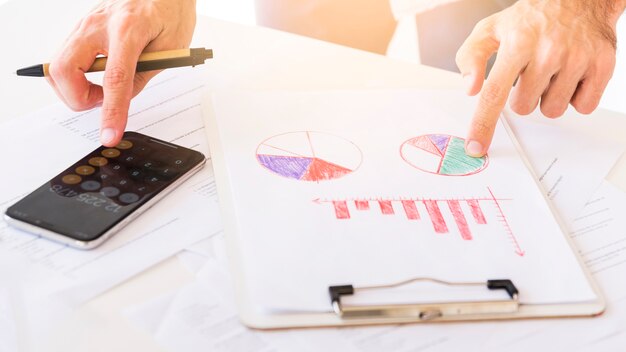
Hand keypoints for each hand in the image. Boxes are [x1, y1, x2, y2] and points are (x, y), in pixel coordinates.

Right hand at [47, 0, 195, 146]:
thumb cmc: (170, 10)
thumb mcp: (171, 48)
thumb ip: (143, 75)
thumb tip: (121, 100)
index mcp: (128, 28)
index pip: (114, 79)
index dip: (111, 111)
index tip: (110, 133)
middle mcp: (99, 23)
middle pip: (65, 70)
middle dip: (78, 98)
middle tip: (102, 102)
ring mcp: (85, 23)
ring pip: (58, 65)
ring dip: (75, 88)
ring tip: (102, 91)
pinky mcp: (81, 27)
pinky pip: (65, 57)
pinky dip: (75, 76)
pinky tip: (96, 77)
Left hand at [456, 0, 624, 156]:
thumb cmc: (531, 18)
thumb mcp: (491, 29)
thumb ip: (471, 57)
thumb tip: (470, 88)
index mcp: (517, 43)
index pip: (494, 93)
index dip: (483, 124)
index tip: (476, 147)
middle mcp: (548, 51)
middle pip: (524, 107)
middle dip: (522, 96)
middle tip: (529, 73)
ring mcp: (577, 59)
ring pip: (553, 110)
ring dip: (549, 97)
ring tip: (551, 71)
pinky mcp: (602, 66)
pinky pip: (582, 106)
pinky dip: (576, 96)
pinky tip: (571, 75)